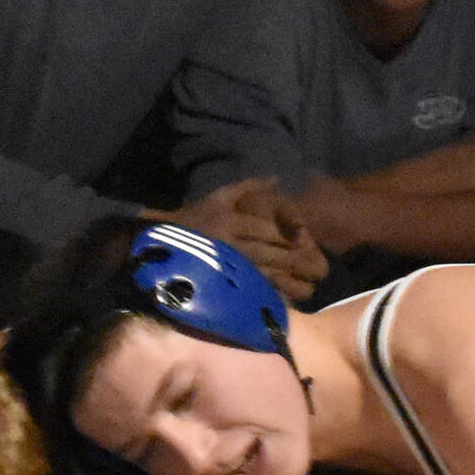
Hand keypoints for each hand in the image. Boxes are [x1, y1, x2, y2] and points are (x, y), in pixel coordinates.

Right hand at [162, 178, 328, 302]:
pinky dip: (268, 293)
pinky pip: (249, 290)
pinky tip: (284, 296)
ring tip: (306, 282)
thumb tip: (276, 179)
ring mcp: (224, 268)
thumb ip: (248, 186)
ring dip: (286, 278)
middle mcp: (228, 245)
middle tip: (313, 262)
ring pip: (262, 274)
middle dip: (291, 258)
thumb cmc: (194, 217)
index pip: (265, 230)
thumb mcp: (218, 196)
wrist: (161, 244)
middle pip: (267, 253)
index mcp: (228, 222)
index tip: (304, 239)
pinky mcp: (221, 286)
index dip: (286, 235)